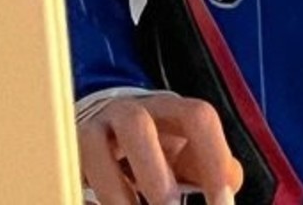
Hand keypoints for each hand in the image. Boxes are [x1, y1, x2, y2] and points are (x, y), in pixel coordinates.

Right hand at [78, 92, 242, 204]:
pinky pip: (73, 169)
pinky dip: (89, 194)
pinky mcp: (70, 151)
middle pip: (139, 126)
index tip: (223, 202)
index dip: (213, 157)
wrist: (103, 128)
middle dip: (154, 174)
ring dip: (116, 192)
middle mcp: (129, 111)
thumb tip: (233, 179)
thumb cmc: (154, 145)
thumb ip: (208, 165)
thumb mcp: (183, 152)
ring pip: (97, 148)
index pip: (197, 117)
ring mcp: (94, 129)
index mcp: (168, 108)